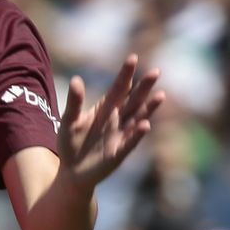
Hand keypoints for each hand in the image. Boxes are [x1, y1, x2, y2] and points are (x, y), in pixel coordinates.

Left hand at [57, 54, 164, 189]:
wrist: (71, 172)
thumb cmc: (70, 143)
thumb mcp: (69, 121)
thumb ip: (74, 102)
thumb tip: (76, 79)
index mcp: (105, 108)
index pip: (118, 88)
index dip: (125, 74)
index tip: (132, 58)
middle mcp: (117, 119)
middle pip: (133, 100)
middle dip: (144, 87)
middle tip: (155, 72)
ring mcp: (120, 135)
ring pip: (137, 118)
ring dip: (148, 108)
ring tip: (160, 95)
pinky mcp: (119, 152)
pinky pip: (130, 142)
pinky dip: (137, 134)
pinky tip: (144, 124)